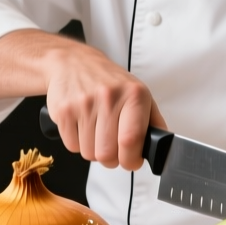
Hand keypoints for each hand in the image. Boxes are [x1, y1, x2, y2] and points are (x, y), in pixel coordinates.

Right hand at [43, 42, 164, 170]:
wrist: (73, 63)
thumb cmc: (109, 81)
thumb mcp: (139, 94)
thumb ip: (153, 121)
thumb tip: (162, 146)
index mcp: (133, 95)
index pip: (131, 140)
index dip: (131, 160)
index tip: (132, 161)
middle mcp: (109, 97)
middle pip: (108, 154)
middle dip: (111, 159)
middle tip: (113, 148)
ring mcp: (84, 104)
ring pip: (89, 154)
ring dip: (94, 150)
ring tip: (97, 132)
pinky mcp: (63, 111)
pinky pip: (72, 147)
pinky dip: (78, 143)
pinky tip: (82, 127)